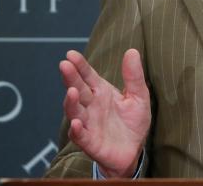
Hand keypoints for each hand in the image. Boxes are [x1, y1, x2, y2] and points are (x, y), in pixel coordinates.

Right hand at [59, 48, 151, 177]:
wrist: (134, 151)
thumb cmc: (133, 122)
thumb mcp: (138, 96)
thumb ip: (134, 76)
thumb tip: (132, 51)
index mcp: (101, 92)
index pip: (88, 76)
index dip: (80, 65)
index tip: (71, 54)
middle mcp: (91, 106)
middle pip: (78, 89)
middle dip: (70, 77)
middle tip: (64, 65)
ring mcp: (88, 123)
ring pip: (75, 111)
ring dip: (71, 102)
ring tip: (71, 91)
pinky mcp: (90, 142)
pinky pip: (80, 135)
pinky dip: (76, 129)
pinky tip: (76, 122)